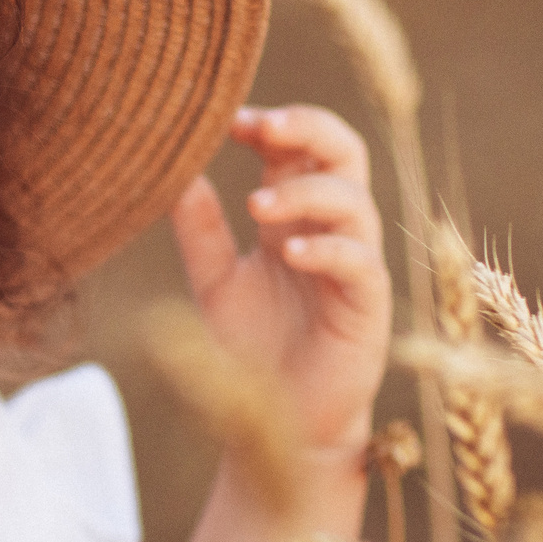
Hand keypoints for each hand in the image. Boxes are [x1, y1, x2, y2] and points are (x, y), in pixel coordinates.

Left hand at [172, 105, 391, 456]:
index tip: (229, 121)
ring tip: (257, 206)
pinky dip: (329, 250)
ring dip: (307, 193)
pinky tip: (291, 253)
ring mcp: (354, 265)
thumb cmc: (252, 347)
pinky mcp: (368, 306)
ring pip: (354, 202)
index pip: (296, 149)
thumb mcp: (214, 282)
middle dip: (308, 128)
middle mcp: (329, 231)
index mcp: (293, 217)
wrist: (280, 420)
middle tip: (264, 125)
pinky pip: (361, 263)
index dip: (271, 125)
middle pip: (343, 153)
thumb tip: (174, 172)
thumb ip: (200, 230)